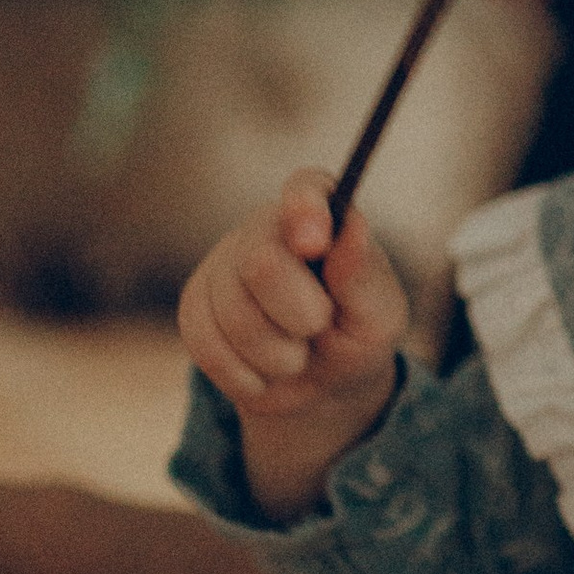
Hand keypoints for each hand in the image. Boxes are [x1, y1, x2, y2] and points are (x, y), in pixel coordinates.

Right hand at [177, 172, 410, 520]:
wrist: (321, 386)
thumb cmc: (356, 337)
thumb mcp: (378, 315)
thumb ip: (363, 276)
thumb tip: (353, 230)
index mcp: (321, 216)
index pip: (306, 187)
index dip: (305, 209)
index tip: (314, 245)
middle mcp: (266, 229)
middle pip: (262, 264)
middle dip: (299, 316)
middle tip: (319, 327)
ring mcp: (223, 266)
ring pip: (231, 314)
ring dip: (276, 354)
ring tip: (296, 355)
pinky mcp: (195, 307)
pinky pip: (205, 344)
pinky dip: (243, 373)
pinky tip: (263, 373)